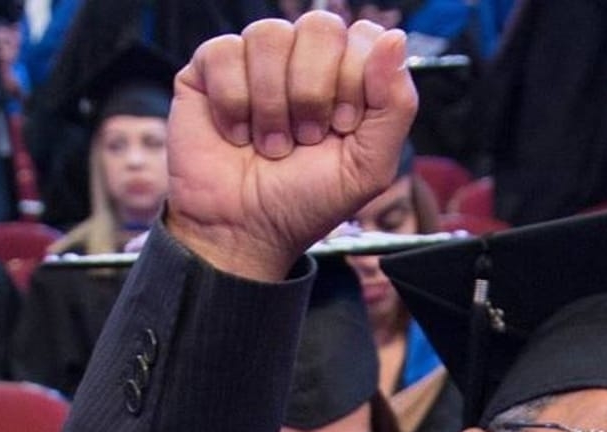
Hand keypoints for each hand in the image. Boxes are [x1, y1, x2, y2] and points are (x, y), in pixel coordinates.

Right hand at [166, 13, 416, 281]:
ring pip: (270, 35)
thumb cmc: (307, 202)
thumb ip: (395, 106)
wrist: (247, 230)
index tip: (344, 126)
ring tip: (272, 145)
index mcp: (348, 79)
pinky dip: (235, 104)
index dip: (355, 78)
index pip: (364, 36)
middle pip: (320, 26)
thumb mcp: (369, 168)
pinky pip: (225, 52)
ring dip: (274, 105)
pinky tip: (238, 134)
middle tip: (307, 138)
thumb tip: (395, 37)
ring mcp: (257, 60)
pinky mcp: (211, 66)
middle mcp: (304, 61)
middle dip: (315, 92)